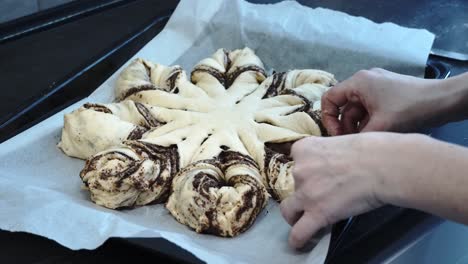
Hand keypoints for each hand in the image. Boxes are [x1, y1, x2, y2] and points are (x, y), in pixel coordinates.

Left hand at [280, 132, 426, 248]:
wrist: (384, 165)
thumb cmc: (372, 150)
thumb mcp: (340, 142)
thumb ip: (329, 155)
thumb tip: (334, 164)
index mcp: (304, 149)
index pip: (296, 159)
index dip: (307, 168)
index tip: (318, 173)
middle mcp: (299, 169)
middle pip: (293, 184)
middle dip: (304, 191)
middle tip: (321, 195)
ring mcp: (306, 193)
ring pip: (288, 210)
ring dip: (295, 215)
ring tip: (304, 220)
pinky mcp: (318, 213)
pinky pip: (299, 233)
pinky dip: (299, 239)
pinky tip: (300, 243)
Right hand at [321, 68, 444, 135]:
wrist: (444, 100)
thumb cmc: (410, 109)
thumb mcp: (380, 126)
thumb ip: (357, 137)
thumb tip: (343, 147)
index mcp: (358, 82)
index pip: (329, 99)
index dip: (328, 118)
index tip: (338, 136)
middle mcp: (364, 81)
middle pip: (343, 106)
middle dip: (345, 126)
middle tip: (353, 143)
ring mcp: (377, 86)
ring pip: (357, 110)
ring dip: (359, 126)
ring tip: (367, 141)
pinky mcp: (387, 94)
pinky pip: (369, 109)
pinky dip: (370, 122)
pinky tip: (377, 135)